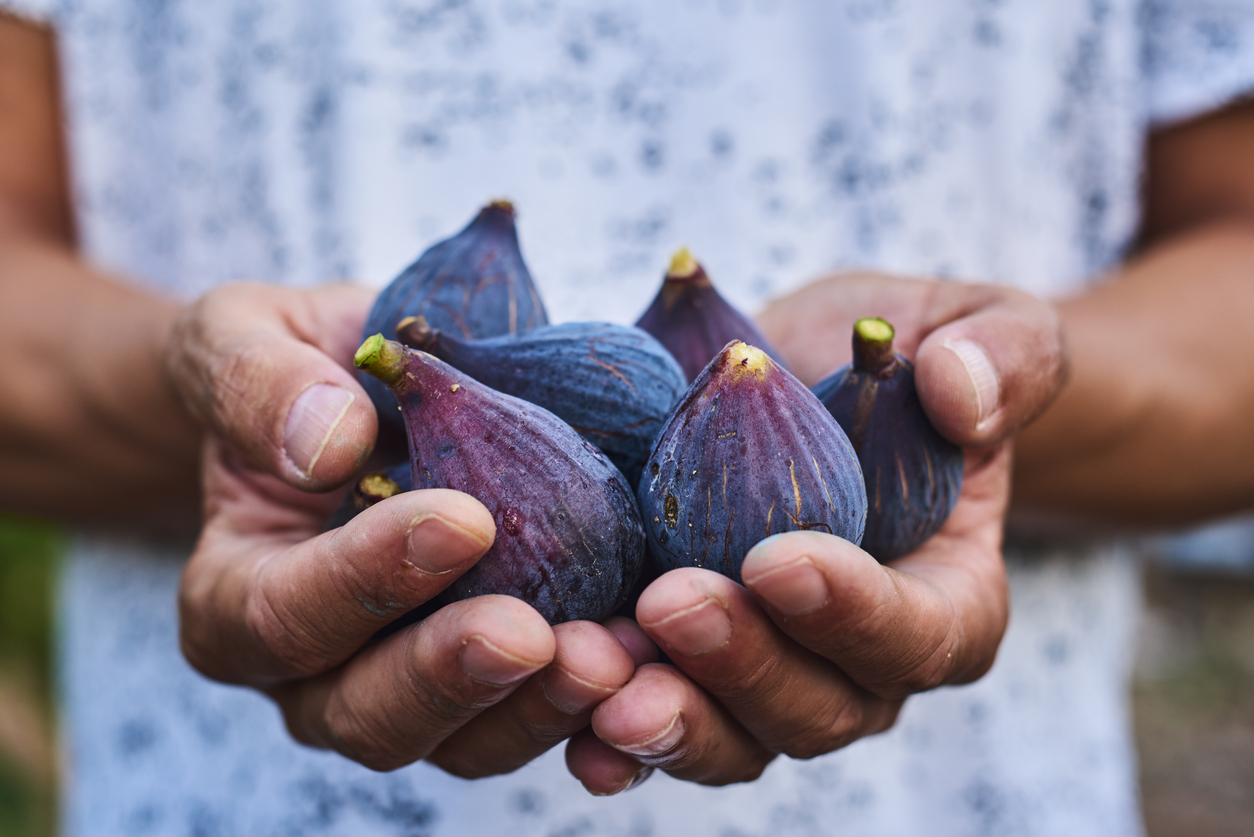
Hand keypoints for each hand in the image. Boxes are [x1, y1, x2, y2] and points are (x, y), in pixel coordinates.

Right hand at [166, 282, 637, 773]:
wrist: (358, 398)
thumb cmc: (292, 369)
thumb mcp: (246, 341)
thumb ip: (259, 385)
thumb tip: (328, 445)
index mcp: (235, 594)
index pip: (282, 614)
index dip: (367, 579)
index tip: (461, 521)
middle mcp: (313, 670)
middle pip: (366, 713)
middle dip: (453, 676)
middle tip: (532, 634)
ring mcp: (406, 688)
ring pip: (461, 744)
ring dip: (535, 708)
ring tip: (612, 656)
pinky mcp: (492, 685)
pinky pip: (534, 719)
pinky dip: (592, 705)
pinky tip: (650, 660)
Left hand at [564, 273, 1066, 792]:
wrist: (804, 378)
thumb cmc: (899, 357)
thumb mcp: (970, 327)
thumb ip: (1002, 354)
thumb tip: (962, 391)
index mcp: (948, 600)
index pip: (917, 633)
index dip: (852, 612)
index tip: (777, 560)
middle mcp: (859, 666)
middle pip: (815, 707)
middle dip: (740, 664)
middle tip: (670, 605)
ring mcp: (768, 681)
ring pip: (730, 737)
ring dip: (664, 713)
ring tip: (593, 668)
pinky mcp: (686, 670)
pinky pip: (654, 727)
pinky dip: (607, 736)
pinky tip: (563, 723)